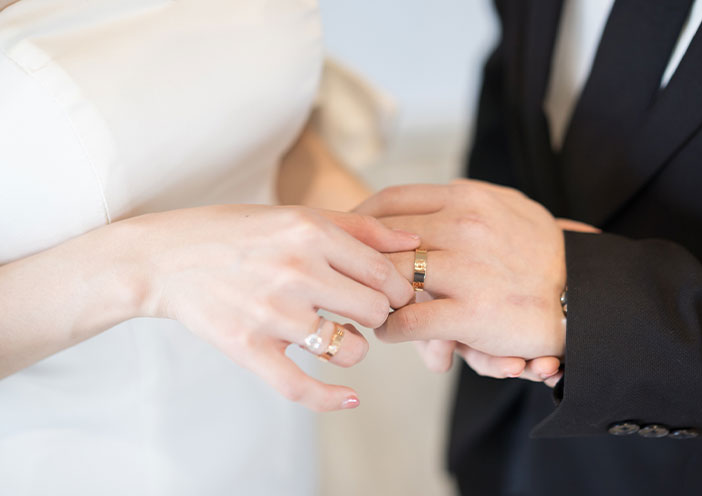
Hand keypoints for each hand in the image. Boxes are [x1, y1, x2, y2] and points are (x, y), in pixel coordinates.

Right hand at [126, 204, 419, 410]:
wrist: (166, 259)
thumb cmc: (237, 233)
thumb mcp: (297, 215)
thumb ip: (359, 227)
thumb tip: (412, 241)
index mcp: (311, 232)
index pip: (384, 273)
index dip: (399, 289)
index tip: (392, 294)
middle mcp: (296, 271)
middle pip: (375, 311)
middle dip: (377, 315)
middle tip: (363, 312)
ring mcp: (272, 313)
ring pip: (350, 349)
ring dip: (353, 346)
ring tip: (338, 332)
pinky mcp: (249, 348)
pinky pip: (303, 387)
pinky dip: (332, 399)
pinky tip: (350, 398)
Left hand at [355, 179, 566, 360]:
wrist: (584, 294)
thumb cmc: (540, 250)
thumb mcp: (506, 206)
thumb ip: (463, 201)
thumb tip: (420, 209)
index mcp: (467, 198)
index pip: (392, 200)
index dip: (360, 220)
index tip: (348, 236)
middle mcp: (464, 226)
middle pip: (384, 239)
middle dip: (359, 259)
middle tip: (345, 275)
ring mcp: (467, 269)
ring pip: (392, 277)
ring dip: (372, 294)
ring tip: (365, 303)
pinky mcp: (471, 312)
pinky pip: (410, 320)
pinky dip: (392, 328)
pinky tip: (390, 331)